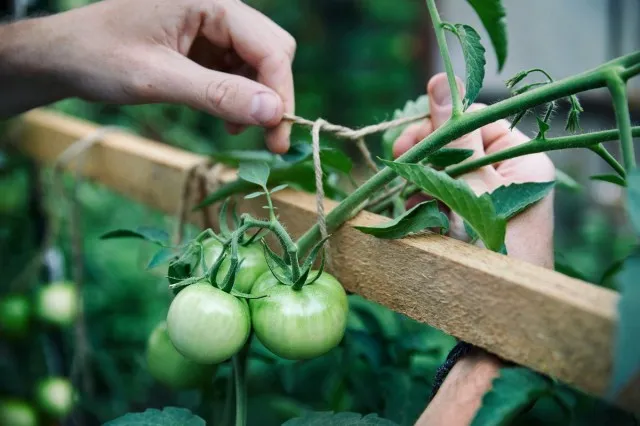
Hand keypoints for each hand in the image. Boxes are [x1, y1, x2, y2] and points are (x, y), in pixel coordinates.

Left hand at [0, 0, 294, 152]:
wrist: (62, 54)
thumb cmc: (99, 57)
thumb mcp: (159, 79)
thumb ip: (219, 94)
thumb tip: (274, 114)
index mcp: (209, 0)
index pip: (271, 47)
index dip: (280, 94)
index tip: (278, 139)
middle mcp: (217, 5)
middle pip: (272, 50)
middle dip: (272, 95)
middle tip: (267, 139)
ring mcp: (211, 23)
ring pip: (259, 62)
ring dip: (255, 98)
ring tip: (234, 128)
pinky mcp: (205, 41)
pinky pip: (239, 68)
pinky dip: (238, 94)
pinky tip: (223, 115)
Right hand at [398, 74, 555, 425]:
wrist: (496, 319)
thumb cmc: (491, 248)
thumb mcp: (469, 183)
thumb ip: (454, 133)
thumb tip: (442, 77)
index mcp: (522, 160)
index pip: (476, 120)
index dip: (440, 124)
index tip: (409, 140)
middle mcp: (507, 176)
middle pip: (456, 144)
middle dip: (423, 152)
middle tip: (396, 159)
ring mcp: (486, 201)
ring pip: (441, 172)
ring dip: (418, 180)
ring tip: (408, 199)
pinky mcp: (467, 222)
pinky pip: (439, 198)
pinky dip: (422, 202)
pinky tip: (412, 212)